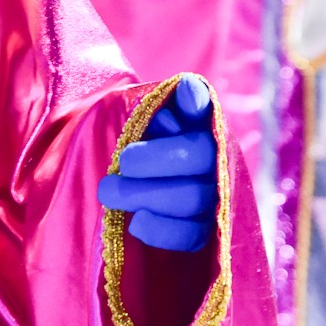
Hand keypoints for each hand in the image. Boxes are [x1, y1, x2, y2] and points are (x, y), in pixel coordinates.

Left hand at [98, 74, 217, 251]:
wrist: (132, 187)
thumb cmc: (138, 145)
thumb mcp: (144, 119)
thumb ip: (162, 106)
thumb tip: (188, 89)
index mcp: (201, 124)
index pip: (204, 109)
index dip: (195, 102)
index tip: (178, 100)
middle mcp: (217, 159)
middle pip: (198, 158)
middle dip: (154, 161)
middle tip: (119, 164)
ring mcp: (216, 198)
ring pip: (194, 198)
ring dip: (147, 195)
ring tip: (108, 192)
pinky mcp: (206, 232)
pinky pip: (192, 236)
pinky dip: (163, 230)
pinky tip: (136, 223)